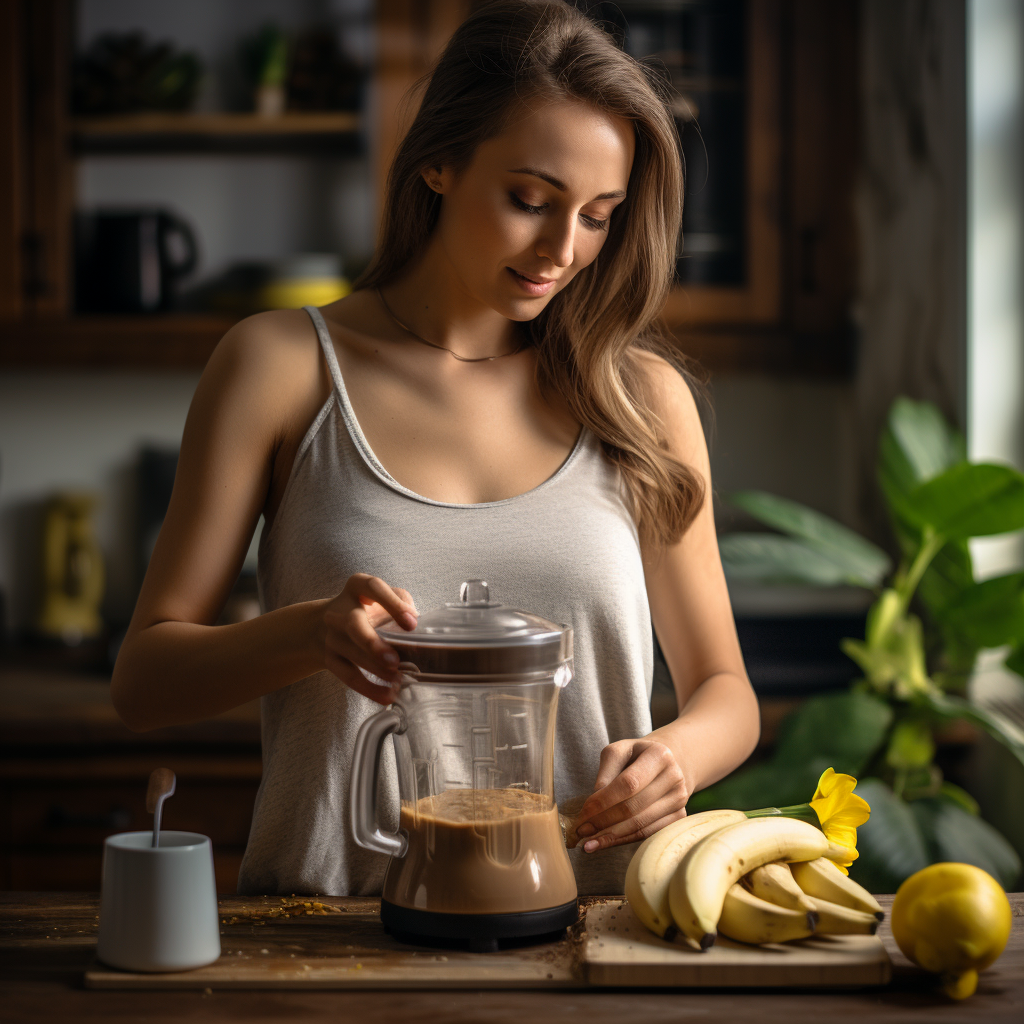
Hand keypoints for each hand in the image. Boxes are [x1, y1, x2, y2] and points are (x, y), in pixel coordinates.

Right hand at [321, 573, 417, 704]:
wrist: (324, 626)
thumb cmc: (366, 609)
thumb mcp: (382, 597)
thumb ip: (401, 602)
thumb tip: (415, 623)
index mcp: (356, 587)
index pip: (373, 588)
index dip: (392, 604)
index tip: (412, 623)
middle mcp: (339, 611)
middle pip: (353, 625)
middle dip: (372, 644)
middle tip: (394, 660)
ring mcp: (332, 637)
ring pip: (352, 654)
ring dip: (376, 670)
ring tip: (398, 681)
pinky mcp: (330, 660)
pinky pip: (348, 676)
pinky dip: (369, 688)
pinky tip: (387, 695)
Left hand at [572, 738, 689, 852]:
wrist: (664, 764)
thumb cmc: (635, 757)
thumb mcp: (618, 752)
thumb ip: (606, 772)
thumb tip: (594, 803)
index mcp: (659, 755)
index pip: (628, 784)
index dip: (604, 801)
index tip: (582, 814)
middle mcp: (675, 777)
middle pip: (634, 807)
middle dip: (603, 822)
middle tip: (581, 832)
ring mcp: (680, 799)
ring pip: (641, 824)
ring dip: (611, 836)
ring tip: (588, 843)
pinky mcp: (679, 817)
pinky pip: (648, 833)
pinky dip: (624, 840)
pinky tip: (606, 843)